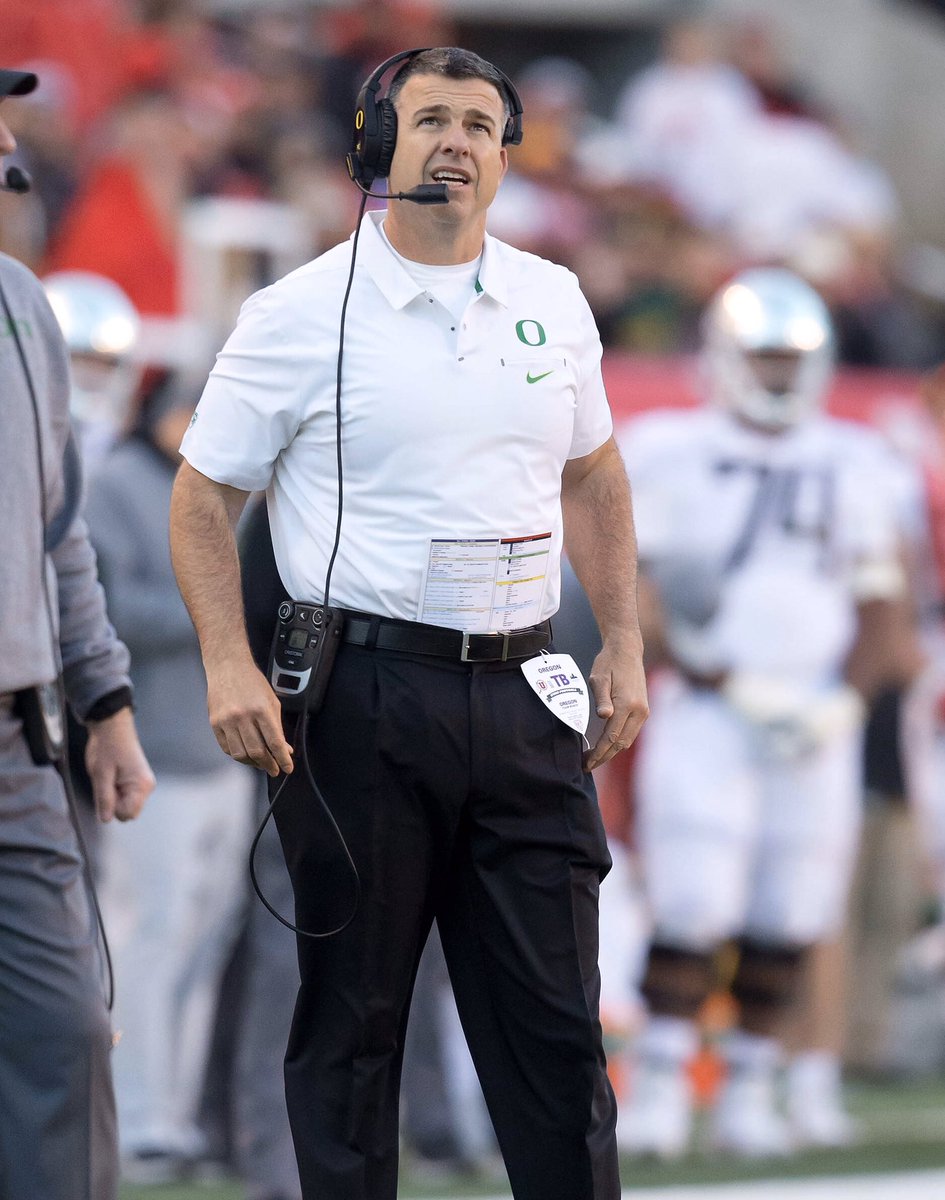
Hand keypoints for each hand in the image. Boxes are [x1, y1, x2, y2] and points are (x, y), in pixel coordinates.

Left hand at [85, 708, 155, 821]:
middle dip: (114, 803)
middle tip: (106, 783)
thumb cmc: (107, 747)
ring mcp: (144, 783)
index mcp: (141, 786)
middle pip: (129, 811)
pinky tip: (113, 776)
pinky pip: (127, 795)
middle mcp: (147, 786)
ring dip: (115, 796)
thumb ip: (104, 799)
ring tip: (109, 777)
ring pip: (127, 803)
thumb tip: (106, 819)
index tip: (106, 791)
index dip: (112, 807)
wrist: (112, 727)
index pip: (127, 814)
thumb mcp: (101, 774)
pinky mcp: (139, 779)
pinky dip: (117, 790)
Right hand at [206, 657, 293, 776]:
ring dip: (253, 763)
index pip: (274, 742)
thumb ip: (277, 727)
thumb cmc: (251, 682)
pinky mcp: (215, 724)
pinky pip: (227, 748)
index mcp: (261, 710)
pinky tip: (246, 754)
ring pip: (241, 754)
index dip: (283, 759)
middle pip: (257, 752)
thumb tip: (284, 749)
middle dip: (269, 765)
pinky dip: (238, 755)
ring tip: (261, 763)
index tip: (287, 767)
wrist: (227, 667)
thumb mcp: (271, 701)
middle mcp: (243, 717)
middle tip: (274, 768)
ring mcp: (227, 721)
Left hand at [585, 636, 648, 770]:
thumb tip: (604, 716)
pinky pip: (631, 732)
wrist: (627, 650)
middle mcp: (639, 711)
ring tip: (594, 759)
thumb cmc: (608, 663)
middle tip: (587, 766)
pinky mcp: (643, 710)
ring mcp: (643, 711)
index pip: (611, 737)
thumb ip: (601, 698)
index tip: (586, 763)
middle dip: (604, 757)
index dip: (598, 753)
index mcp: (627, 704)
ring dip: (612, 752)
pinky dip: (619, 742)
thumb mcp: (599, 678)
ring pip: (627, 740)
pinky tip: (606, 745)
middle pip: (621, 743)